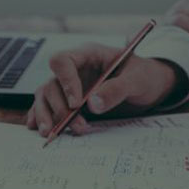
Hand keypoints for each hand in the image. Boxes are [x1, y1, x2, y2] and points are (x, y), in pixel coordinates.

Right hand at [26, 43, 178, 136]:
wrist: (150, 87)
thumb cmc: (145, 76)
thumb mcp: (137, 80)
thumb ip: (117, 89)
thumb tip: (92, 104)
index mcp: (89, 55)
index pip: (63, 61)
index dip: (65, 82)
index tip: (76, 104)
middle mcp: (75, 69)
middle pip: (52, 83)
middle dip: (60, 107)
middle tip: (77, 126)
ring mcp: (70, 85)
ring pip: (45, 96)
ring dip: (46, 115)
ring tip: (51, 133)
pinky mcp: (69, 100)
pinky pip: (48, 106)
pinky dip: (41, 117)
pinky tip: (37, 128)